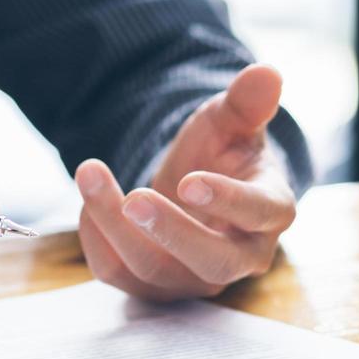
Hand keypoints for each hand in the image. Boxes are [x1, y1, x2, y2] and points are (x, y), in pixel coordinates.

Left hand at [75, 65, 296, 300]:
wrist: (191, 189)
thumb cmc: (220, 155)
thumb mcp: (231, 122)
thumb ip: (246, 102)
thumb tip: (266, 72)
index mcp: (270, 212)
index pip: (259, 214)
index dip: (227, 200)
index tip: (189, 180)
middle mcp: (238, 256)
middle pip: (211, 261)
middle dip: (170, 231)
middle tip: (135, 197)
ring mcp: (193, 279)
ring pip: (155, 270)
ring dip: (116, 226)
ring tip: (91, 174)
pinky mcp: (153, 287)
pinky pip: (118, 275)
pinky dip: (96, 239)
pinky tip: (89, 202)